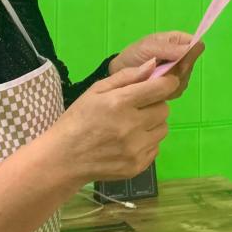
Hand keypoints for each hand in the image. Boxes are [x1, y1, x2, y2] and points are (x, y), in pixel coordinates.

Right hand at [50, 60, 178, 180]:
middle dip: (155, 104)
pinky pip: (156, 148)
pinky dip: (147, 142)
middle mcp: (131, 126)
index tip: (164, 83)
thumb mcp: (96, 90)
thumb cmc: (78, 119)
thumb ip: (127, 76)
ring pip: (163, 129)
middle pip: (164, 109)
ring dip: (153, 124)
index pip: (160, 89)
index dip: (167, 83)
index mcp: (119, 103)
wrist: (64, 159)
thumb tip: (154, 65)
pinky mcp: (137, 166)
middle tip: (138, 107)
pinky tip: (129, 142)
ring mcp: (135, 149)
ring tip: (132, 125)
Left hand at [110, 32, 203, 98]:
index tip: (176, 62)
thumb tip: (191, 48)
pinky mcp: (173, 87)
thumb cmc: (134, 55)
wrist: (120, 74)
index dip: (190, 55)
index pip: (196, 45)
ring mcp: (178, 73)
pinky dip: (165, 91)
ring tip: (152, 78)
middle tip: (158, 71)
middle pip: (191, 65)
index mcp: (178, 40)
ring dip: (169, 82)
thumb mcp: (148, 47)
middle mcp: (181, 56)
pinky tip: (154, 88)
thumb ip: (168, 48)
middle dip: (176, 71)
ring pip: (185, 80)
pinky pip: (177, 91)